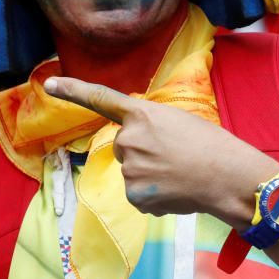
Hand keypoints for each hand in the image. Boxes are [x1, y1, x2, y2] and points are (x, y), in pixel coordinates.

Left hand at [45, 75, 275, 223]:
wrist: (230, 178)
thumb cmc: (212, 146)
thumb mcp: (177, 121)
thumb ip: (148, 126)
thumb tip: (133, 144)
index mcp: (141, 114)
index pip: (100, 98)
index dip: (72, 90)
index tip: (48, 83)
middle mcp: (129, 138)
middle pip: (122, 147)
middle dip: (142, 153)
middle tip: (174, 157)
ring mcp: (129, 167)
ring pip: (131, 172)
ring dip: (150, 175)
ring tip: (180, 174)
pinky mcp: (135, 194)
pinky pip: (138, 194)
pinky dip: (154, 195)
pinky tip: (176, 191)